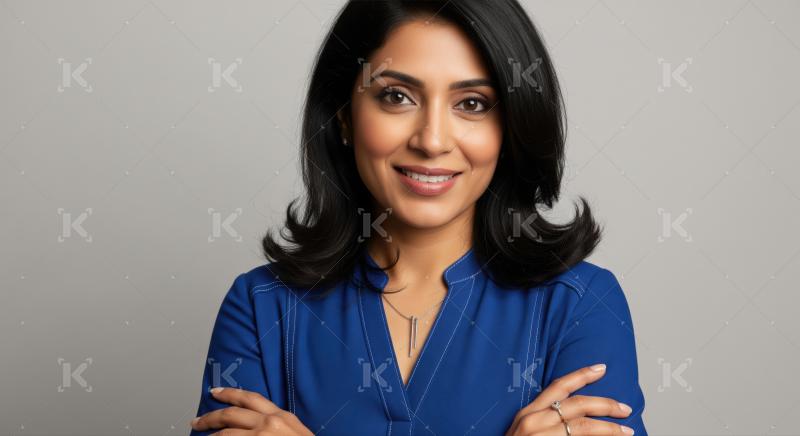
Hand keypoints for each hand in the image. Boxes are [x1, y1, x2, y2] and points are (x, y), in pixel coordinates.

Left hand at [190, 387, 312, 434]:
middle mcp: (269, 424)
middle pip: (231, 414)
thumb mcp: (297, 433)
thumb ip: (280, 425)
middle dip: (210, 417)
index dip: (230, 393)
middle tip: (197, 421)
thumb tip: (260, 426)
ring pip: (225, 434)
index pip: (251, 398)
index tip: (216, 391)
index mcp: (281, 417)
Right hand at [504, 364, 635, 435]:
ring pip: (583, 427)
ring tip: (627, 431)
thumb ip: (545, 420)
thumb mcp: (525, 431)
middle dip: (606, 405)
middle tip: (624, 409)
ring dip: (610, 429)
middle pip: (577, 405)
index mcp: (528, 413)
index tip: (601, 368)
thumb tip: (573, 417)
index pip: (558, 387)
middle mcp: (534, 421)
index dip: (582, 375)